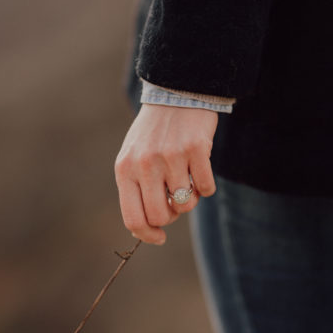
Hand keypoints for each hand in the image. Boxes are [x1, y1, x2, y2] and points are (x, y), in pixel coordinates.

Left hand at [114, 103, 217, 244]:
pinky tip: (199, 169)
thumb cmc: (153, 134)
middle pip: (161, 216)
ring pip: (186, 204)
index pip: (133, 218)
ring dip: (190, 198)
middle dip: (171, 216)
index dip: (147, 235)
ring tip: (186, 178)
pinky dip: (206, 186)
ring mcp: (171, 157)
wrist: (175, 93)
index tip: (159, 238)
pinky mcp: (196, 149)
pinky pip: (206, 188)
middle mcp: (145, 164)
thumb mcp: (133, 158)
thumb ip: (135, 190)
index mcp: (125, 169)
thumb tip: (145, 229)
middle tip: (174, 201)